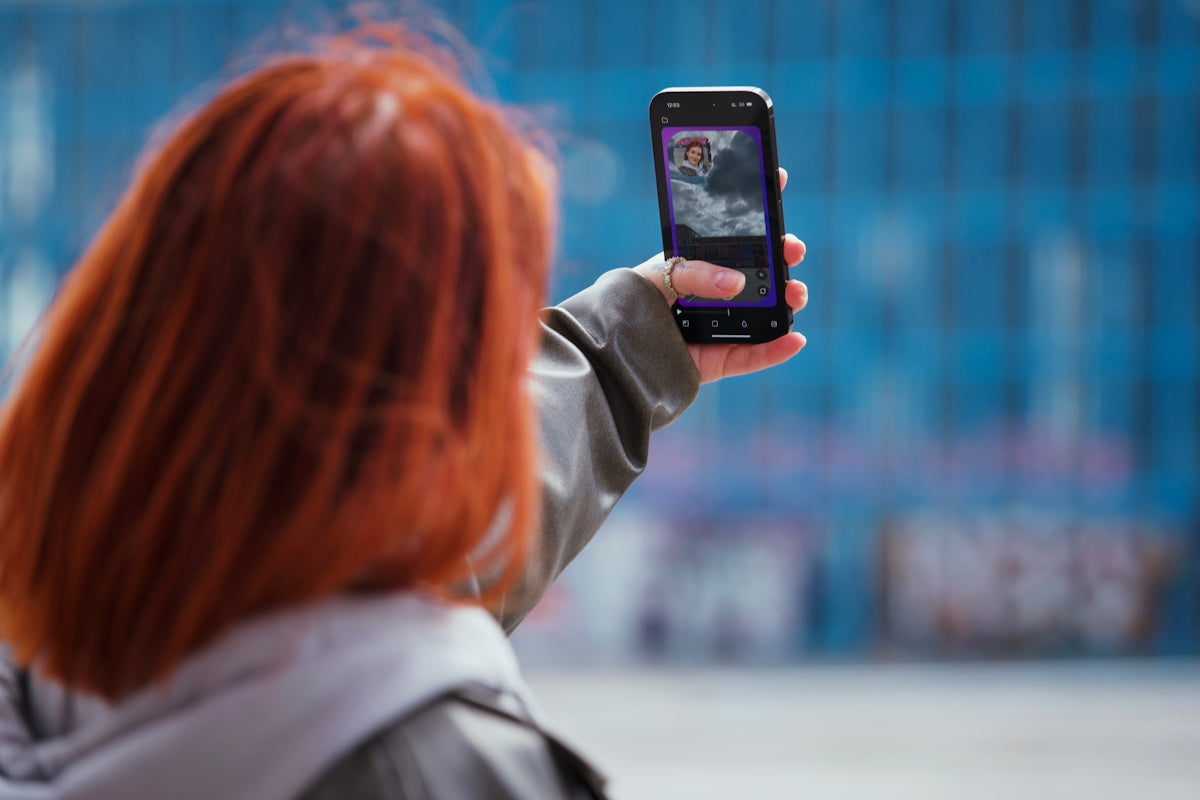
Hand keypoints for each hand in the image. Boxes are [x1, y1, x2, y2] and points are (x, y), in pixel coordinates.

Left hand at [633, 167, 808, 383]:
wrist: (610, 349)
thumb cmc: (629, 303)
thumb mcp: (658, 275)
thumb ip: (695, 273)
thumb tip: (737, 282)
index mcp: (700, 265)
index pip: (734, 236)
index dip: (755, 210)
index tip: (777, 183)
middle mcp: (716, 293)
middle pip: (760, 272)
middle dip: (782, 257)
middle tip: (792, 248)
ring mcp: (721, 326)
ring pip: (765, 314)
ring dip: (788, 301)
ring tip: (795, 292)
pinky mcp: (719, 359)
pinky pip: (753, 356)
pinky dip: (776, 351)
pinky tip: (796, 339)